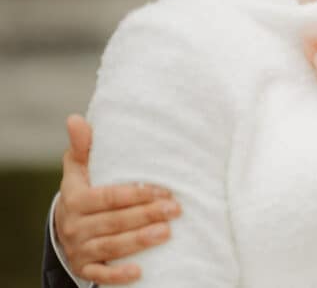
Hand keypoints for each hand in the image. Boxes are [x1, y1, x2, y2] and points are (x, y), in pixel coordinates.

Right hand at [54, 114, 181, 283]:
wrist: (67, 226)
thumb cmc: (84, 189)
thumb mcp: (80, 168)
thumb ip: (84, 146)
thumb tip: (74, 118)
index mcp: (75, 198)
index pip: (107, 197)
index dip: (136, 194)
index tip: (164, 190)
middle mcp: (75, 225)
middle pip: (114, 221)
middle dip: (145, 215)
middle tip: (175, 210)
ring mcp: (79, 248)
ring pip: (110, 246)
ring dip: (139, 241)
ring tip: (166, 233)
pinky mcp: (85, 267)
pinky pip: (100, 273)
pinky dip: (118, 274)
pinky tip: (139, 270)